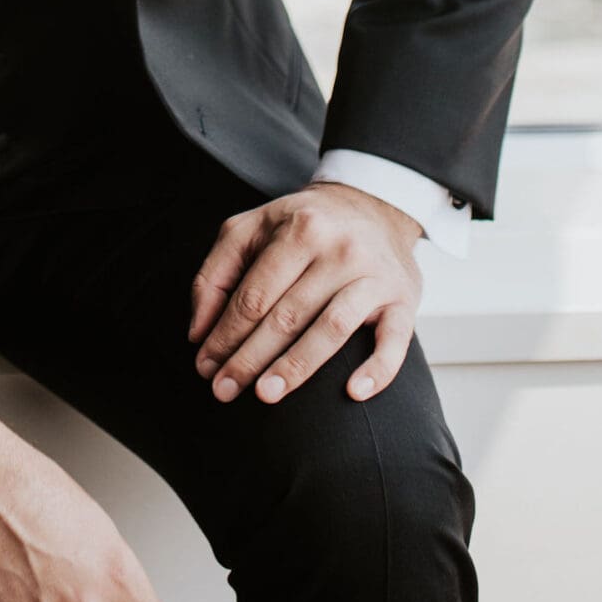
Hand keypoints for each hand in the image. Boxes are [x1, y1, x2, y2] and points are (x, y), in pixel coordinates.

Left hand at [187, 181, 423, 406]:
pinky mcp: (403, 300)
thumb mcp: (252, 229)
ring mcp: (374, 275)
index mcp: (298, 229)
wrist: (373, 206)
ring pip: (331, 329)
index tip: (205, 366)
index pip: (254, 294)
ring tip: (265, 395)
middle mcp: (339, 249)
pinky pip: (395, 340)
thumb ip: (216, 273)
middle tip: (224, 390)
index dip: (225, 334)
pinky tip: (353, 392)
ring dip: (297, 367)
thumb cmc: (303, 225)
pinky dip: (377, 369)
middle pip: (287, 315)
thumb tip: (198, 330)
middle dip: (249, 358)